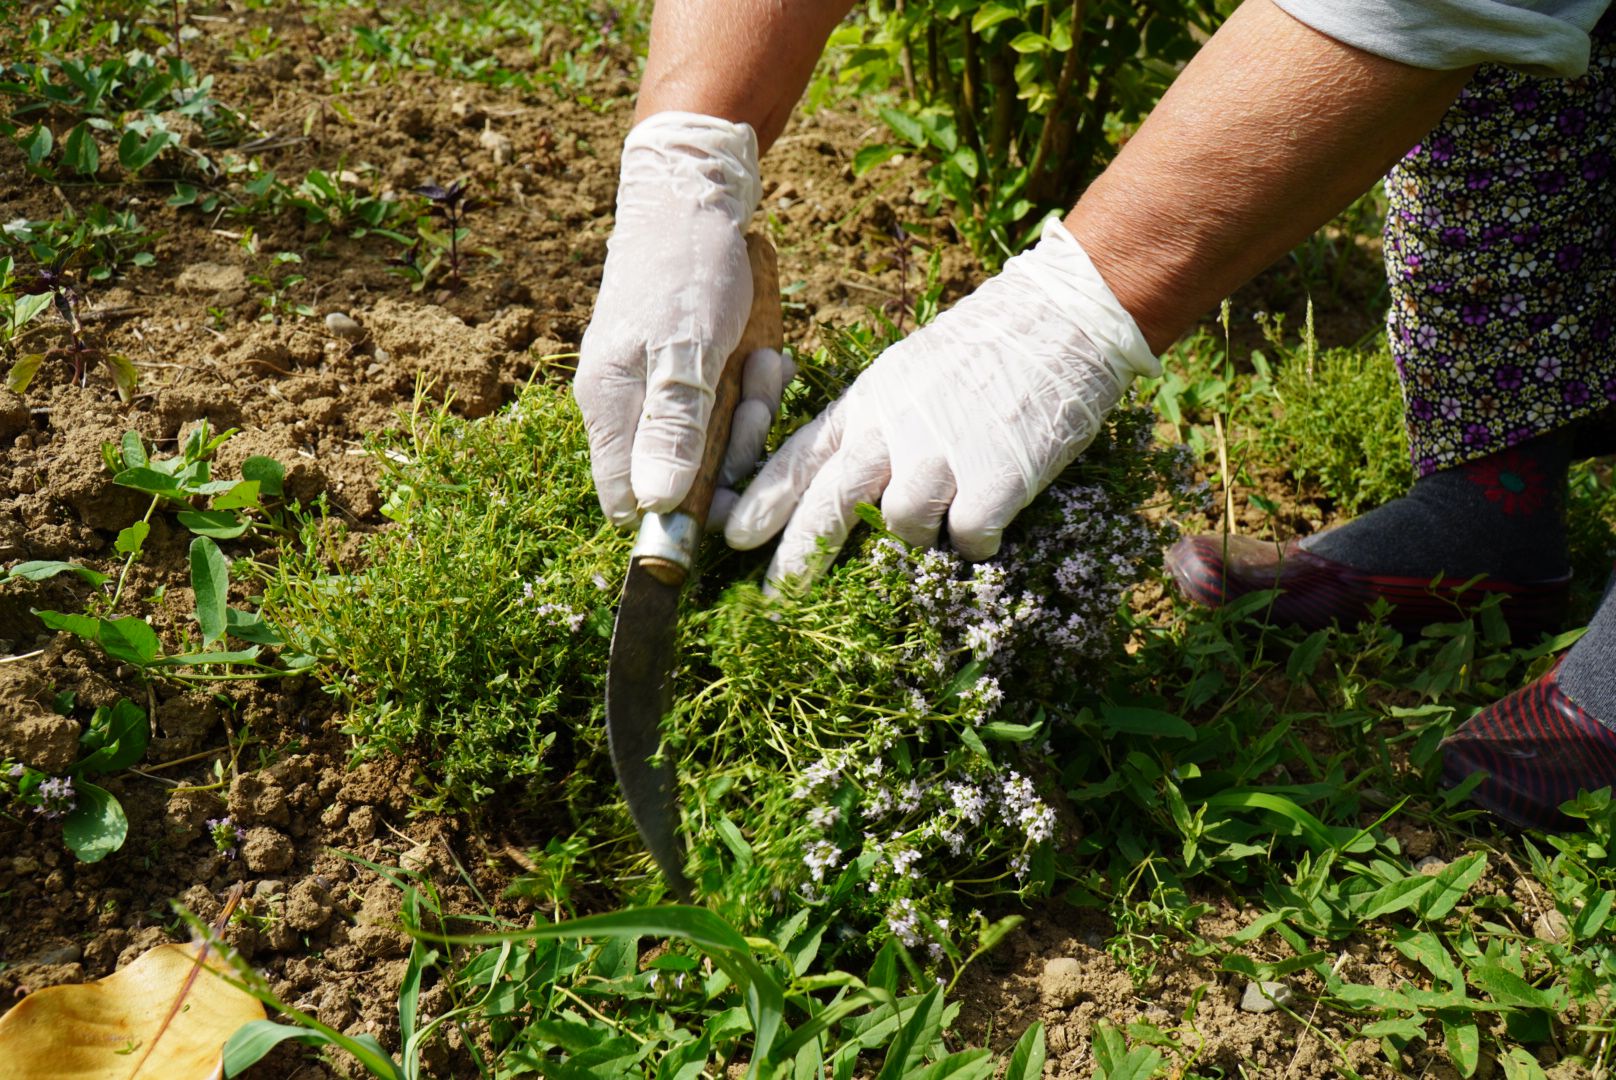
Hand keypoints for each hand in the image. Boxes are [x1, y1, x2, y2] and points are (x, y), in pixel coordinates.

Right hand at [575, 112, 789, 526]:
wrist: (695, 195)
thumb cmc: (686, 268)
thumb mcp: (688, 351)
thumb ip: (673, 427)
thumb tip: (656, 502)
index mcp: (609, 405)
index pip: (626, 499)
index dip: (675, 512)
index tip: (725, 493)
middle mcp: (629, 405)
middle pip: (681, 476)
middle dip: (731, 447)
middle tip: (753, 397)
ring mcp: (659, 387)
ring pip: (713, 440)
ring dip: (750, 411)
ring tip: (761, 363)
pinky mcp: (689, 371)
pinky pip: (728, 405)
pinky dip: (754, 385)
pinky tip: (766, 355)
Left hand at [724, 219, 1159, 586]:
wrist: (1061, 318)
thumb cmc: (985, 346)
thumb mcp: (906, 372)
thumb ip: (873, 424)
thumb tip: (844, 481)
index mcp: (868, 403)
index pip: (799, 456)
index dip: (761, 501)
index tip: (731, 535)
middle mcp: (894, 429)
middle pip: (829, 504)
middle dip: (798, 557)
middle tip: (778, 599)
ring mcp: (942, 455)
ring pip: (904, 528)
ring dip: (923, 538)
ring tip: (954, 511)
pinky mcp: (994, 479)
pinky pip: (970, 537)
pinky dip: (981, 539)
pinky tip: (996, 516)